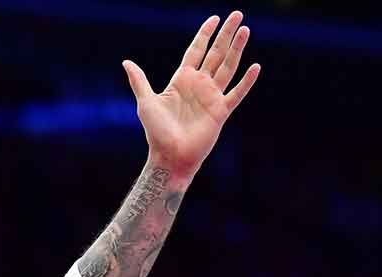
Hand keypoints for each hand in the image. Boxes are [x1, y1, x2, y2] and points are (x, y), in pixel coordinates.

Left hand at [123, 11, 260, 180]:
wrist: (169, 156)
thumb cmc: (156, 132)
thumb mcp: (146, 102)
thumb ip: (139, 81)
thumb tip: (126, 62)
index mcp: (182, 80)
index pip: (196, 51)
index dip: (205, 34)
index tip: (214, 18)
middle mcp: (199, 85)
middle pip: (215, 53)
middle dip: (226, 34)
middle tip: (237, 14)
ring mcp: (211, 97)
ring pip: (228, 67)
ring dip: (237, 49)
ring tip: (246, 30)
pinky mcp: (221, 111)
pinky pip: (237, 93)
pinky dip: (246, 81)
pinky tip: (255, 66)